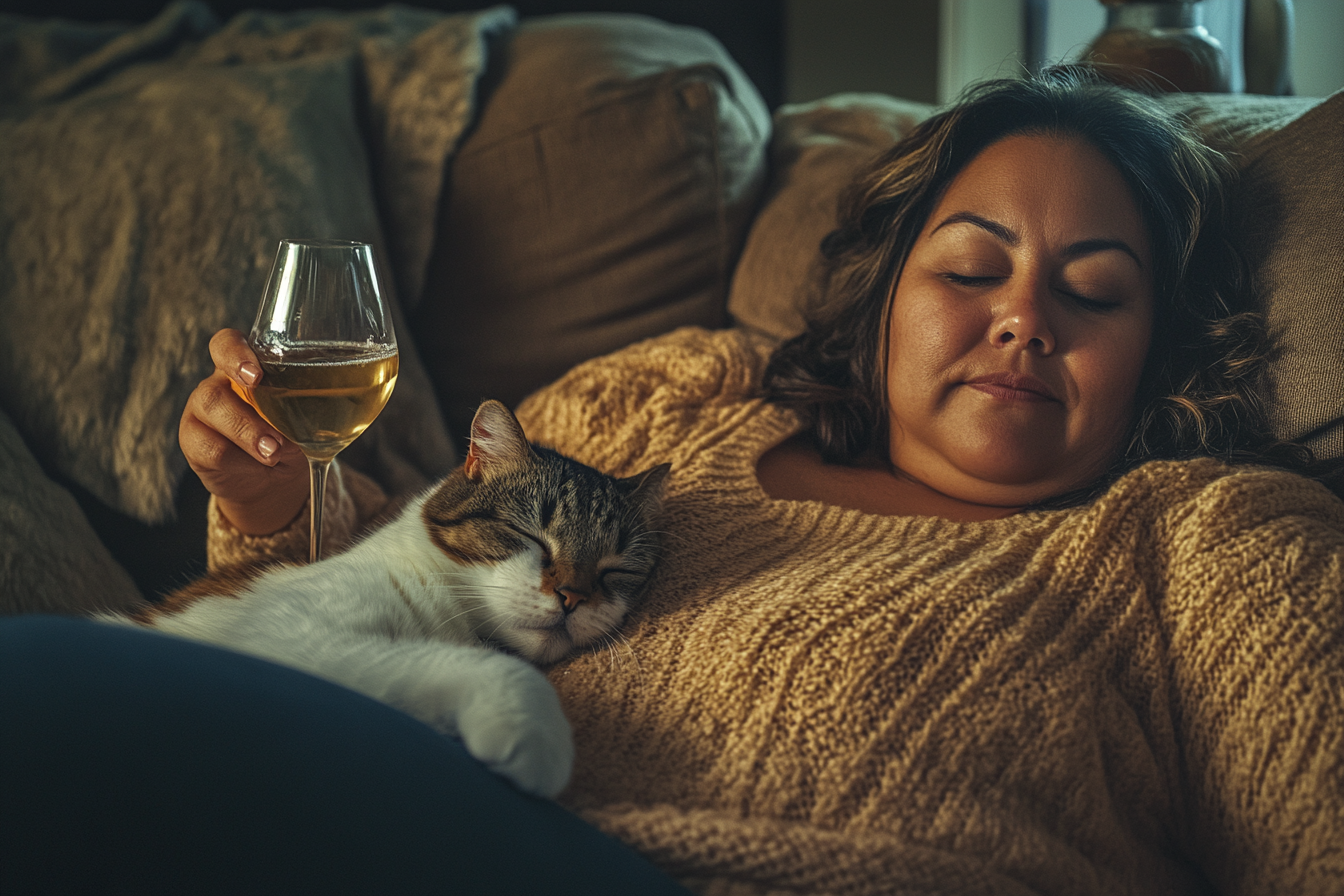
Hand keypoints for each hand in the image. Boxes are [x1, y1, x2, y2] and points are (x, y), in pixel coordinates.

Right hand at [179, 329, 309, 534]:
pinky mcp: (196, 442)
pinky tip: (262, 463)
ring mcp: (204, 412)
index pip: (227, 344)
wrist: (278, 479)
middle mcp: (221, 383)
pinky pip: (209, 448)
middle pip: (214, 381)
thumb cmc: (297, 436)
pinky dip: (240, 459)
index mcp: (249, 365)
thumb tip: (327, 408)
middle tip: (265, 411)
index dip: (235, 353)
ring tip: (275, 450)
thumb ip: (315, 404)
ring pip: (212, 410)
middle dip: (241, 404)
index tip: (256, 374)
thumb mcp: (311, 416)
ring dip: (246, 431)